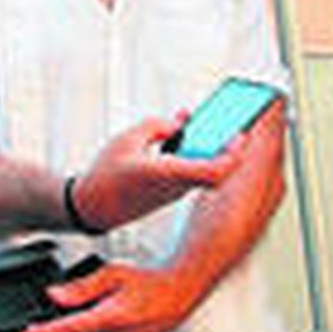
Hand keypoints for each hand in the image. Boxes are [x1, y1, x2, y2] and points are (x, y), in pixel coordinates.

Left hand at [13, 263, 198, 331]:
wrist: (176, 296)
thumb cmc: (149, 283)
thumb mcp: (112, 274)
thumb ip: (81, 287)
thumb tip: (55, 295)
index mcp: (108, 320)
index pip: (65, 331)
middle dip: (53, 329)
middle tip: (41, 318)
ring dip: (71, 331)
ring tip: (83, 310)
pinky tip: (94, 319)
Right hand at [70, 114, 244, 231]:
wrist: (93, 208)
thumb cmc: (106, 176)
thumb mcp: (127, 139)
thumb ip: (157, 126)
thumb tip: (179, 125)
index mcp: (166, 173)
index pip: (214, 171)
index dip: (232, 154)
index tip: (239, 134)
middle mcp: (176, 186)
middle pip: (217, 169)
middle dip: (229, 146)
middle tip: (235, 123)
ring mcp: (175, 192)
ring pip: (206, 171)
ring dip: (213, 150)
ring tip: (214, 123)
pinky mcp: (171, 193)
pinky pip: (194, 172)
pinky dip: (198, 154)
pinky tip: (191, 136)